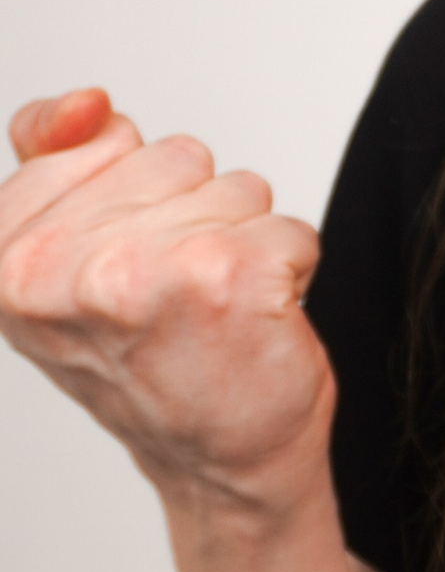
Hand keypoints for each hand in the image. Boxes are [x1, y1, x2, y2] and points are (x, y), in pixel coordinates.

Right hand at [0, 85, 333, 516]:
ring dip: (241, 242)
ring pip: (235, 188)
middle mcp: (56, 268)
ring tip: (213, 312)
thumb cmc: (150, 359)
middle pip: (175, 157)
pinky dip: (289, 267)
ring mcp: (140, 271)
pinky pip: (287, 225)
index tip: (123, 271)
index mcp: (2, 258)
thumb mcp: (66, 254)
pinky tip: (255, 322)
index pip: (98, 137)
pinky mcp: (226, 277)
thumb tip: (88, 103)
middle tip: (176, 300)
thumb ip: (54, 154)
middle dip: (193, 214)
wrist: (218, 468)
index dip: (133, 194)